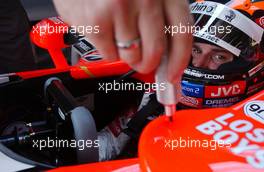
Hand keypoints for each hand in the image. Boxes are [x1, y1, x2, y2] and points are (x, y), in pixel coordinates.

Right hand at [53, 0, 192, 82]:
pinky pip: (109, 54)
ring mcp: (120, 8)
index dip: (180, 62)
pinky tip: (104, 31)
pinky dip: (107, 49)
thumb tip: (165, 57)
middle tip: (142, 62)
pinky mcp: (96, 19)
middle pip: (155, 52)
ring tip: (118, 35)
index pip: (182, 34)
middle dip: (148, 64)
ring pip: (131, 56)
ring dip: (125, 54)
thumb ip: (158, 19)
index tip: (174, 76)